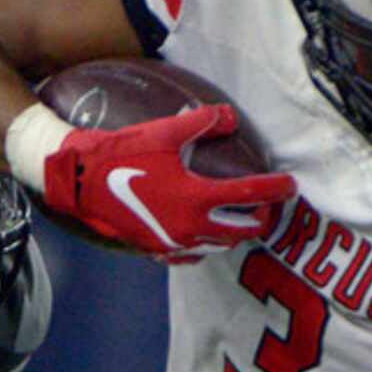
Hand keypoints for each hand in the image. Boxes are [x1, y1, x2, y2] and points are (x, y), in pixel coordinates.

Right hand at [41, 107, 294, 257]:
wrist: (80, 182)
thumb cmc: (122, 155)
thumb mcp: (164, 133)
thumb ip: (202, 123)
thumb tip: (230, 116)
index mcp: (197, 197)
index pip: (250, 196)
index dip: (275, 189)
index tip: (291, 185)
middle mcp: (190, 226)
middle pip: (241, 230)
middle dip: (261, 220)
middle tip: (270, 209)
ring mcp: (173, 242)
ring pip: (219, 246)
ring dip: (235, 234)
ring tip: (241, 221)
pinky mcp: (156, 250)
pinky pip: (190, 255)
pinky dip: (204, 247)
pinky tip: (203, 238)